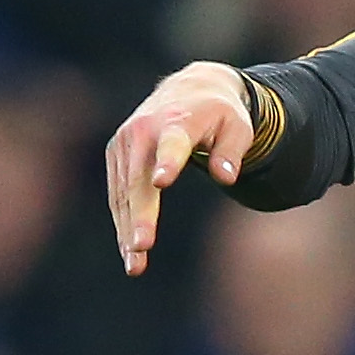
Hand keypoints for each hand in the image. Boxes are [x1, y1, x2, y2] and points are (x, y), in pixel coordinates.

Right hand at [103, 62, 258, 275]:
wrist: (188, 90)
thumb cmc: (219, 114)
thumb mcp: (238, 127)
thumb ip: (233, 149)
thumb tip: (227, 175)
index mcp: (178, 120)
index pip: (173, 143)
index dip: (168, 161)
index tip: (162, 181)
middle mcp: (144, 130)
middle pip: (140, 178)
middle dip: (140, 214)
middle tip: (142, 247)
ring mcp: (125, 143)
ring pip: (124, 192)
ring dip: (127, 229)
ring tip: (135, 265)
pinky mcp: (116, 155)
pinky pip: (118, 195)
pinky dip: (122, 223)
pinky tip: (129, 253)